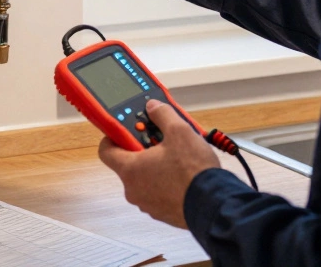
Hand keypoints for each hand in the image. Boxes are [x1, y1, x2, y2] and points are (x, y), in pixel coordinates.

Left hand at [98, 100, 220, 228]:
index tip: (125, 129)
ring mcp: (147, 203)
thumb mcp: (179, 131)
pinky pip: (158, 192)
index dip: (114, 136)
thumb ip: (162, 114)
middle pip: (129, 163)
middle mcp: (133, 189)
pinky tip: (183, 173)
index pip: (106, 150)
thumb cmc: (193, 173)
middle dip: (143, 149)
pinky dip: (166, 182)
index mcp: (130, 169)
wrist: (214, 205)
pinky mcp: (163, 213)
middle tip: (160, 139)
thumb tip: (153, 107)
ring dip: (156, 165)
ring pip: (145, 178)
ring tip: (177, 156)